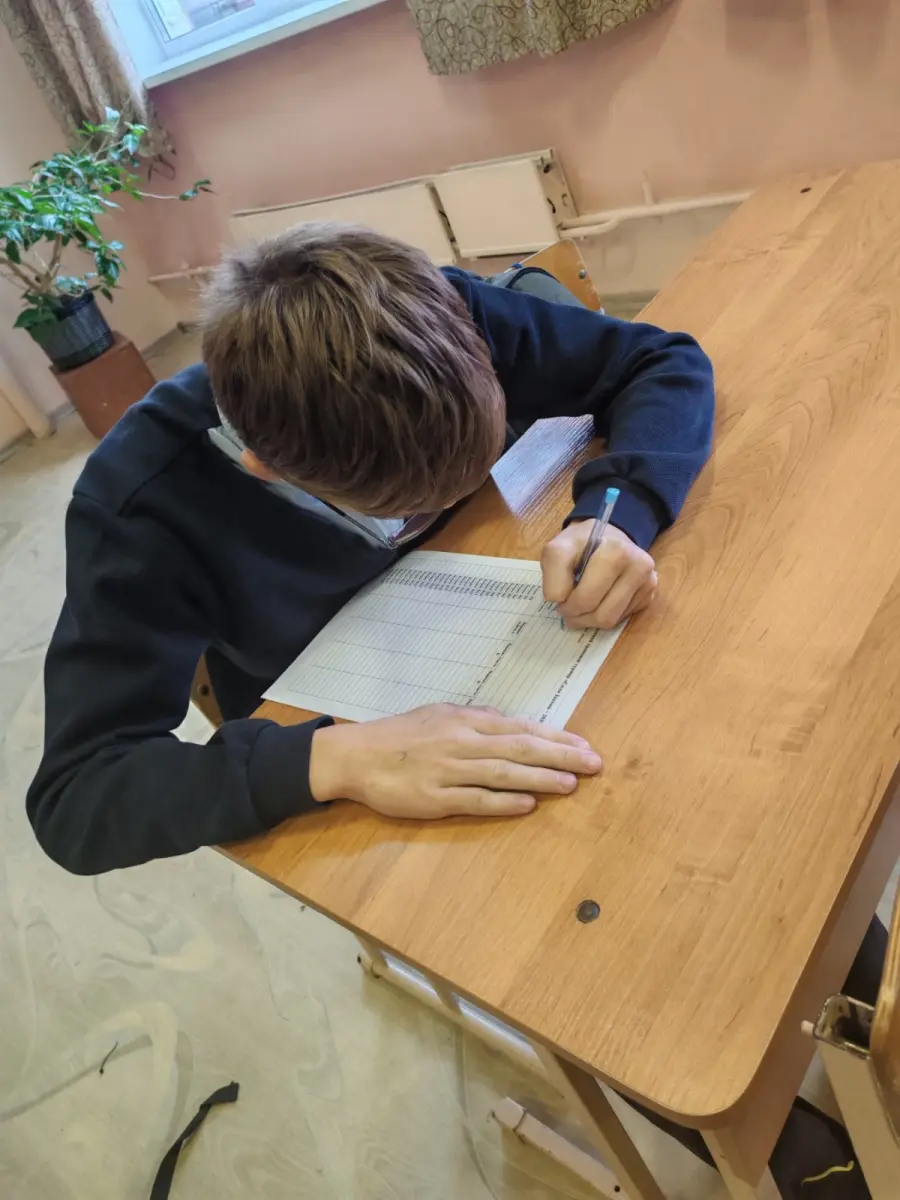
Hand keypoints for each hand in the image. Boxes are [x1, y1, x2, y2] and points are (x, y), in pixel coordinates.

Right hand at [308, 704, 601, 817]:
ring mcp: (448, 771)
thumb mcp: (438, 714)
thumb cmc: (398, 735)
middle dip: (560, 756)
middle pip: (519, 748)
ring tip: (570, 784)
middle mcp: (461, 742)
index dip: (555, 737)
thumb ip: (474, 718)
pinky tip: (527, 804)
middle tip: (593, 764)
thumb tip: (505, 720)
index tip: (584, 746)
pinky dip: (503, 802)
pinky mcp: (434, 799)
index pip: (520, 728)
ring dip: (539, 778)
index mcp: (465, 721)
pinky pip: (474, 800)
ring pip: (502, 773)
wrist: (355, 756)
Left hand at [542, 521, 656, 629]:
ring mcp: (648, 582)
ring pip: (611, 621)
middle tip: (566, 609)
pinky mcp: (649, 595)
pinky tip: (597, 601)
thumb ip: (553, 575)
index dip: (564, 604)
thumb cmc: (580, 544)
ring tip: (579, 608)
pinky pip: (621, 619)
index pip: (586, 598)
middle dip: (577, 616)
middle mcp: (639, 567)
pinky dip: (603, 615)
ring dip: (589, 620)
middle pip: (601, 615)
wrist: (606, 536)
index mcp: (617, 553)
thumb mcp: (557, 550)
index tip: (558, 597)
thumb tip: (561, 602)